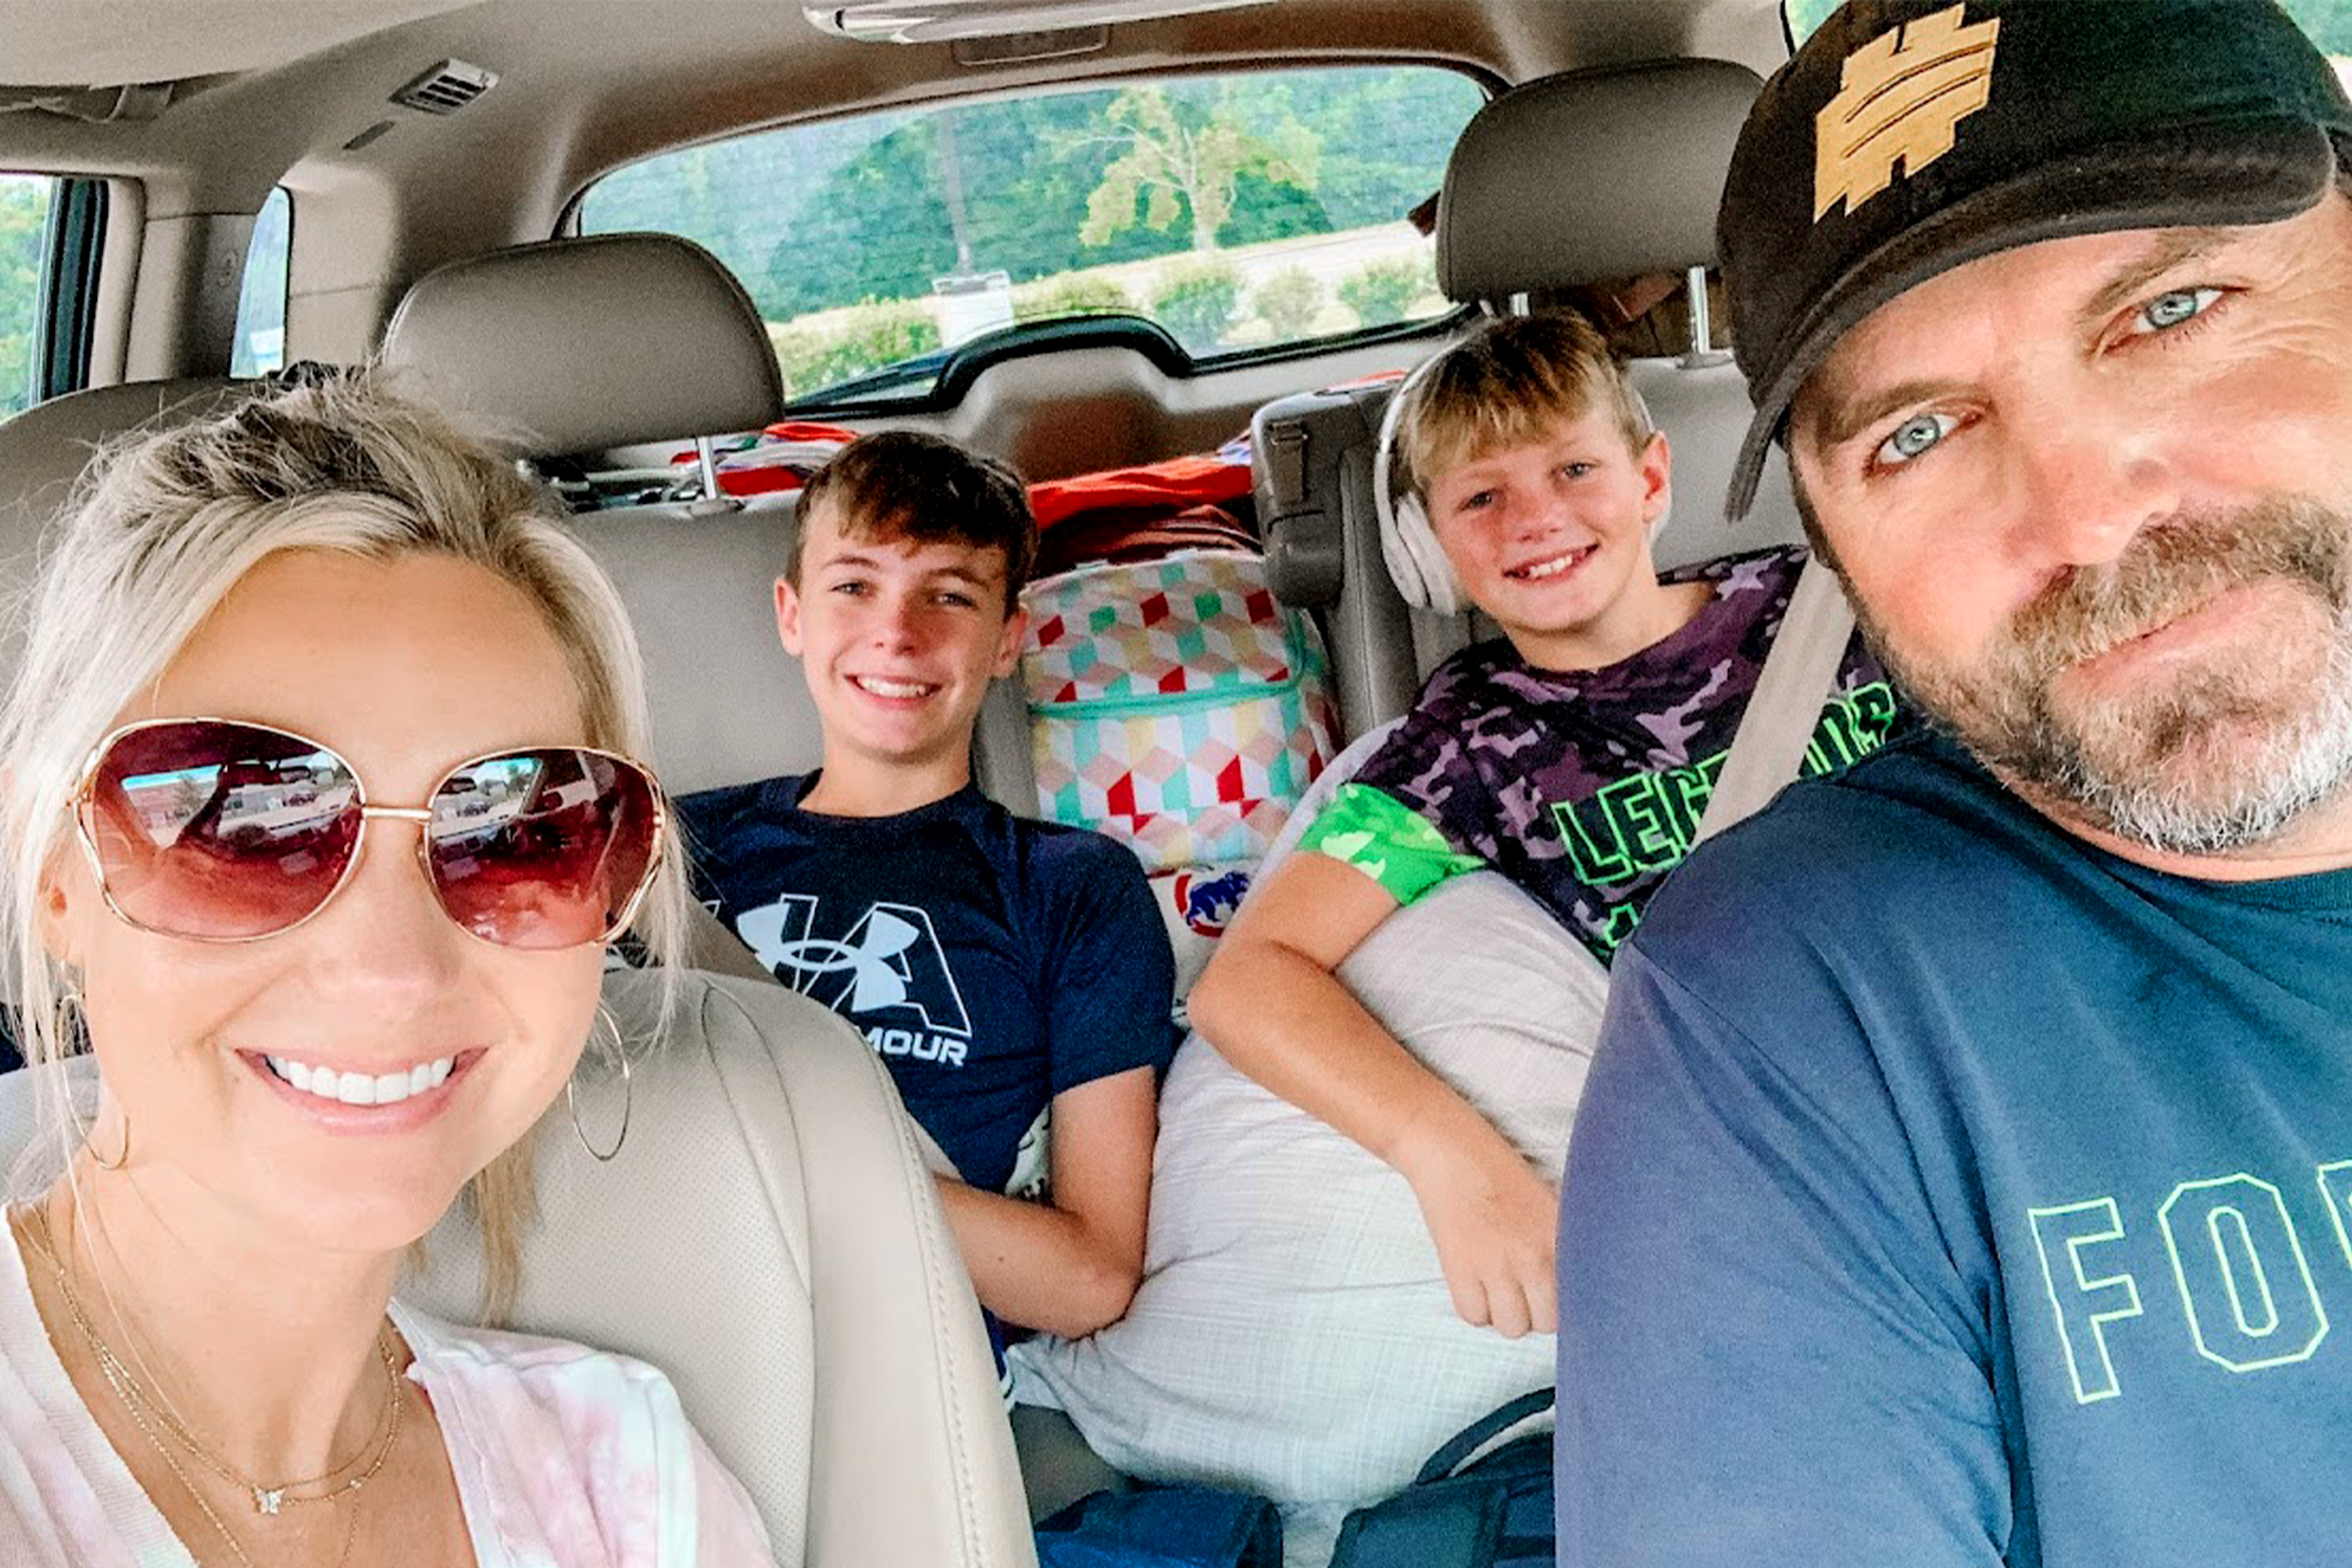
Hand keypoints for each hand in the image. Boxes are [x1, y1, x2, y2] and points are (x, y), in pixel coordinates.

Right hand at [1401, 1132, 1559, 1337]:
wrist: (1451, 1150)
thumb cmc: (1499, 1171)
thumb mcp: (1549, 1200)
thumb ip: (1565, 1240)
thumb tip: (1579, 1281)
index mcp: (1561, 1236)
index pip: (1580, 1300)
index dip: (1565, 1302)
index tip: (1554, 1295)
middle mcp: (1534, 1255)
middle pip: (1546, 1322)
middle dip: (1536, 1312)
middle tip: (1523, 1290)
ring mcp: (1497, 1265)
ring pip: (1512, 1327)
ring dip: (1505, 1313)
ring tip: (1497, 1286)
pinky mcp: (1461, 1269)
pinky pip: (1474, 1316)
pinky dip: (1474, 1306)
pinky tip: (1474, 1282)